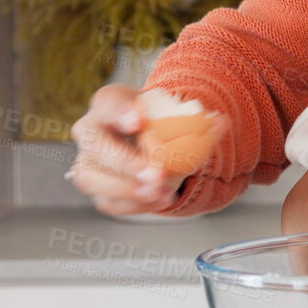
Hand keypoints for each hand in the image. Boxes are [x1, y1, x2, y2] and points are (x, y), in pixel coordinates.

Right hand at [66, 85, 216, 215]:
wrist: (151, 140)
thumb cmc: (159, 122)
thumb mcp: (173, 113)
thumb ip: (197, 119)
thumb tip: (220, 123)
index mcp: (109, 102)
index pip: (110, 103)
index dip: (122, 112)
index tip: (139, 120)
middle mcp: (90, 129)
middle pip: (95, 145)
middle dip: (125, 161)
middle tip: (155, 173)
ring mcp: (87, 160)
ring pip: (91, 178)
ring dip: (126, 189)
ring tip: (159, 192)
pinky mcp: (96, 187)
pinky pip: (107, 201)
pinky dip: (134, 205)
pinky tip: (158, 201)